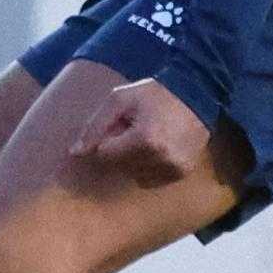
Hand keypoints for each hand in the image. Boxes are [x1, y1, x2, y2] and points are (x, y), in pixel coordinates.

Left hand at [70, 78, 217, 189]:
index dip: (108, 139)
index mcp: (144, 140)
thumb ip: (95, 125)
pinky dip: (148, 166)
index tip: (121, 124)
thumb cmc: (154, 94)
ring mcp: (173, 169)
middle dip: (120, 149)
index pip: (105, 155)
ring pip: (133, 175)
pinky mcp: (181, 173)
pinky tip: (157, 148)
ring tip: (147, 136)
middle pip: (119, 166)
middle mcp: (160, 159)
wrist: (198, 95)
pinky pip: (151, 179)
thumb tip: (75, 153)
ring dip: (133, 160)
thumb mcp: (119, 99)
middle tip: (135, 128)